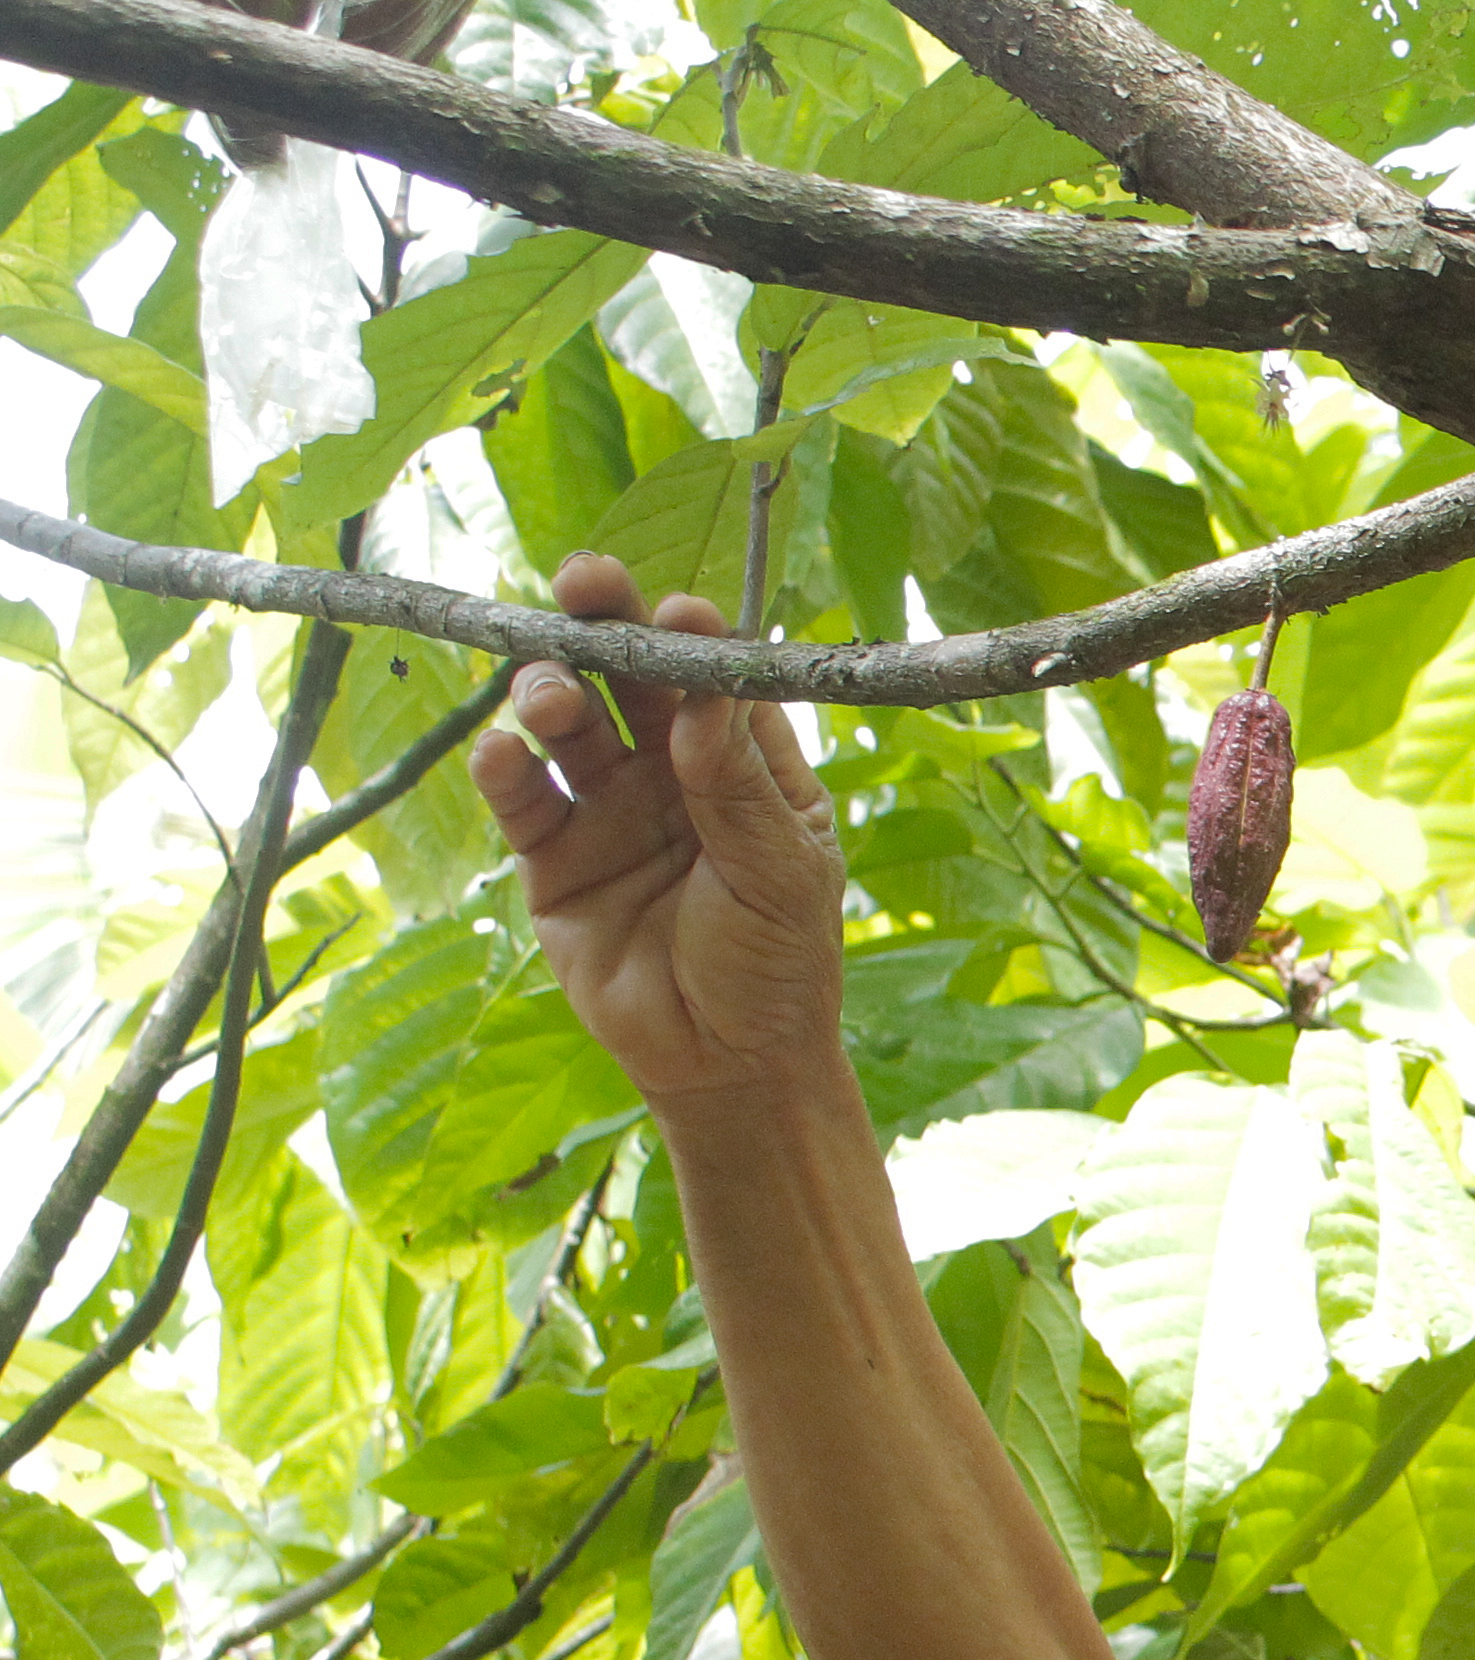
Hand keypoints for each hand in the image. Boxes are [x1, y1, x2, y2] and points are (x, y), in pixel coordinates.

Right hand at [465, 556, 850, 1111]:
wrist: (727, 1064)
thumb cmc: (776, 965)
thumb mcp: (778, 875)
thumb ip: (737, 787)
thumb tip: (707, 691)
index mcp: (746, 763)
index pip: (714, 675)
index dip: (692, 637)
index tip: (675, 614)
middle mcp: (673, 770)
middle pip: (630, 674)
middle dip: (604, 623)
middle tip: (582, 587)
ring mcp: (608, 806)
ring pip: (567, 719)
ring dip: (550, 689)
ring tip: (552, 698)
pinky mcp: (552, 855)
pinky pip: (519, 796)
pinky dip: (503, 767)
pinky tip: (504, 755)